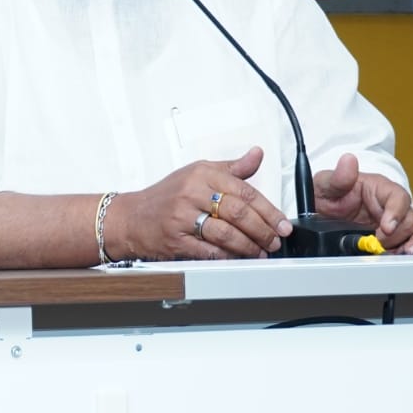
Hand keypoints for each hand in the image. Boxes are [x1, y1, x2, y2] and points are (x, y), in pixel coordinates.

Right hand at [110, 147, 292, 260]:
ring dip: (249, 246)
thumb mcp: (197, 172)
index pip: (244, 191)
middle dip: (263, 230)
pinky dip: (228, 257)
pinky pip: (209, 251)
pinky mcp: (176, 240)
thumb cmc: (165, 196)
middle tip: (276, 239)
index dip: (268, 210)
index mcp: (201, 174)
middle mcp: (191, 193)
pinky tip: (239, 258)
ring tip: (261, 251)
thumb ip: (230, 168)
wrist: (130, 217)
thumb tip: (256, 155)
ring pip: (226, 234)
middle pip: (238, 213)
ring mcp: (182, 217)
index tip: (282, 223)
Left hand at [314, 153, 412, 252]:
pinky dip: (411, 251)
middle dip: (398, 235)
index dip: (396, 213)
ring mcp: (395, 222)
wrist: (320, 211)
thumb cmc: (328, 193)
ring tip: (401, 254)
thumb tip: (348, 160)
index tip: (386, 228)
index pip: (398, 197)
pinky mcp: (395, 237)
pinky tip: (398, 258)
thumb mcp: (326, 184)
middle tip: (380, 245)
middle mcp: (392, 205)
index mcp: (379, 188)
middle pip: (410, 219)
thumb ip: (338, 177)